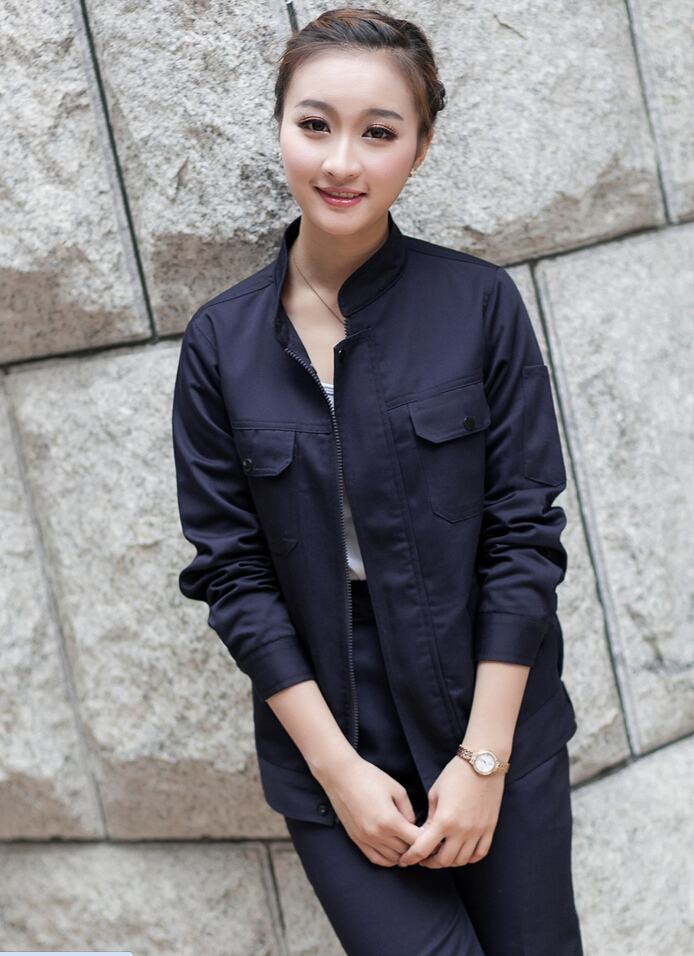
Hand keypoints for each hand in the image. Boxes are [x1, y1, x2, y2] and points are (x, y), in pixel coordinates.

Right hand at [316, 752, 420, 866]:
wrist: (341, 776)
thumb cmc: (370, 778)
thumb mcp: (397, 789)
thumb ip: (409, 811)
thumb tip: (413, 827)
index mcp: (390, 820)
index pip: (417, 841)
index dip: (428, 840)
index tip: (433, 835)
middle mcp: (378, 834)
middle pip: (406, 852)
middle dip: (417, 847)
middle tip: (424, 840)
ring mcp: (366, 839)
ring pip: (393, 859)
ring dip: (404, 854)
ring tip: (410, 845)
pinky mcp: (357, 840)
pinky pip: (377, 859)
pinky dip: (389, 859)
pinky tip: (395, 852)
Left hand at [398, 756, 503, 867]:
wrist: (482, 763)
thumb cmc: (455, 774)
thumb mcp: (435, 794)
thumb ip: (430, 818)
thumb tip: (425, 835)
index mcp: (444, 820)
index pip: (423, 849)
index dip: (411, 857)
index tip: (405, 860)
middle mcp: (462, 831)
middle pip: (443, 861)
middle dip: (429, 862)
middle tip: (423, 858)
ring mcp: (477, 831)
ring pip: (461, 861)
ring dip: (448, 861)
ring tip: (440, 855)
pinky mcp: (489, 829)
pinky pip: (479, 854)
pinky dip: (468, 858)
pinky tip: (460, 853)